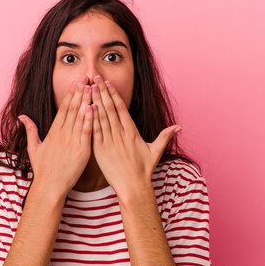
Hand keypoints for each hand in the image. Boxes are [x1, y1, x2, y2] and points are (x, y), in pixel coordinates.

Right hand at [18, 75, 93, 198]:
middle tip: (86, 78)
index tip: (76, 83)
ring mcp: (72, 142)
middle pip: (72, 109)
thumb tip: (21, 116)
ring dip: (86, 101)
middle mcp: (62, 135)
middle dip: (80, 92)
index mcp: (53, 132)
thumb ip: (30, 130)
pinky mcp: (81, 151)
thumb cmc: (43, 170)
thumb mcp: (34, 148)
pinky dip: (90, 120)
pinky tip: (94, 108)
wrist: (49, 187)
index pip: (63, 109)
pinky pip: (86, 132)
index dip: (70, 94)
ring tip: (92, 87)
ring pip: (80, 118)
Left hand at [90, 75, 180, 198]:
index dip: (113, 94)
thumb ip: (165, 136)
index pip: (121, 108)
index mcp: (132, 132)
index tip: (107, 82)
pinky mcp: (101, 151)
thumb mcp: (155, 151)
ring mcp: (110, 142)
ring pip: (101, 118)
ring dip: (94, 102)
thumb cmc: (144, 170)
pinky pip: (95, 132)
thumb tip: (179, 127)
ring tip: (88, 88)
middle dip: (102, 92)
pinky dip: (90, 120)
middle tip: (94, 78)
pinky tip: (85, 109)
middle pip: (109, 109)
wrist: (133, 187)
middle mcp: (121, 135)